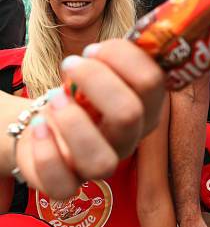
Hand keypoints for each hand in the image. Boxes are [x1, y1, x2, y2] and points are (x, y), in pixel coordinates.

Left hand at [14, 40, 164, 198]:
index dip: (123, 57)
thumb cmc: (82, 96)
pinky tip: (39, 127)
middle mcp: (131, 138)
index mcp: (147, 107)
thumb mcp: (104, 73)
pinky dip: (46, 151)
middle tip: (71, 64)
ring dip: (73, 122)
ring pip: (101, 160)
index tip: (95, 49)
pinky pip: (63, 184)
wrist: (49, 125)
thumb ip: (119, 57)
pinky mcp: (70, 184)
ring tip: (55, 99)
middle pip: (129, 113)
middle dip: (96, 80)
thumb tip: (122, 42)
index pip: (152, 80)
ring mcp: (101, 165)